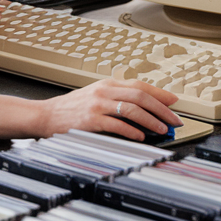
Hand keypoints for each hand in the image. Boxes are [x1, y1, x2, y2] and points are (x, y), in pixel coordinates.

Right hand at [36, 79, 181, 139]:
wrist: (46, 115)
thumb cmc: (71, 108)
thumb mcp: (95, 95)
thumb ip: (117, 98)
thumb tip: (144, 108)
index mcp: (107, 83)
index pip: (140, 85)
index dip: (160, 94)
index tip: (174, 102)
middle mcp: (104, 91)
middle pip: (141, 96)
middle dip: (162, 109)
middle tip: (174, 120)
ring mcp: (98, 104)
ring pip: (132, 109)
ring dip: (151, 120)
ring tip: (162, 130)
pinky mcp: (91, 120)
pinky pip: (117, 124)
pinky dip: (132, 131)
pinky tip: (141, 136)